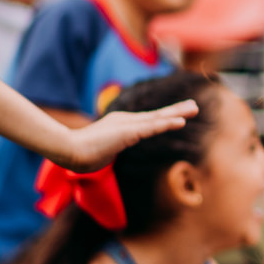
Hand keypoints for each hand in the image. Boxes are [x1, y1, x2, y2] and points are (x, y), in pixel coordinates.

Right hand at [52, 101, 199, 171]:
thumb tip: (105, 158)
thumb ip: (108, 151)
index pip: (148, 120)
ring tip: (194, 108)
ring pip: (157, 118)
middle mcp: (126, 120)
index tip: (180, 114)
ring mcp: (127, 124)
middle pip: (156, 115)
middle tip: (194, 105)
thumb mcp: (103, 151)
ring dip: (177, 113)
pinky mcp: (128, 131)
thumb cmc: (81, 154)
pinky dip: (167, 124)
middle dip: (176, 110)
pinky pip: (152, 127)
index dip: (165, 116)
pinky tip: (181, 122)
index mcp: (122, 124)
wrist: (70, 151)